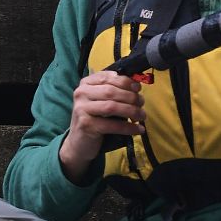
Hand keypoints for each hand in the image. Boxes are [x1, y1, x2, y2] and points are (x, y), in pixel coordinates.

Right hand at [58, 69, 146, 183]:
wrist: (78, 143)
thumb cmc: (94, 120)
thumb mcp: (101, 102)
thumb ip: (113, 91)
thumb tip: (136, 85)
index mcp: (85, 84)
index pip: (107, 77)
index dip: (125, 81)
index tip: (138, 88)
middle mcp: (81, 94)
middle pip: (111, 91)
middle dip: (131, 97)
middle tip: (141, 104)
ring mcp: (82, 109)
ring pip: (112, 107)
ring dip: (132, 111)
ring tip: (141, 116)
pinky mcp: (87, 125)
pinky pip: (112, 125)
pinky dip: (128, 127)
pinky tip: (138, 129)